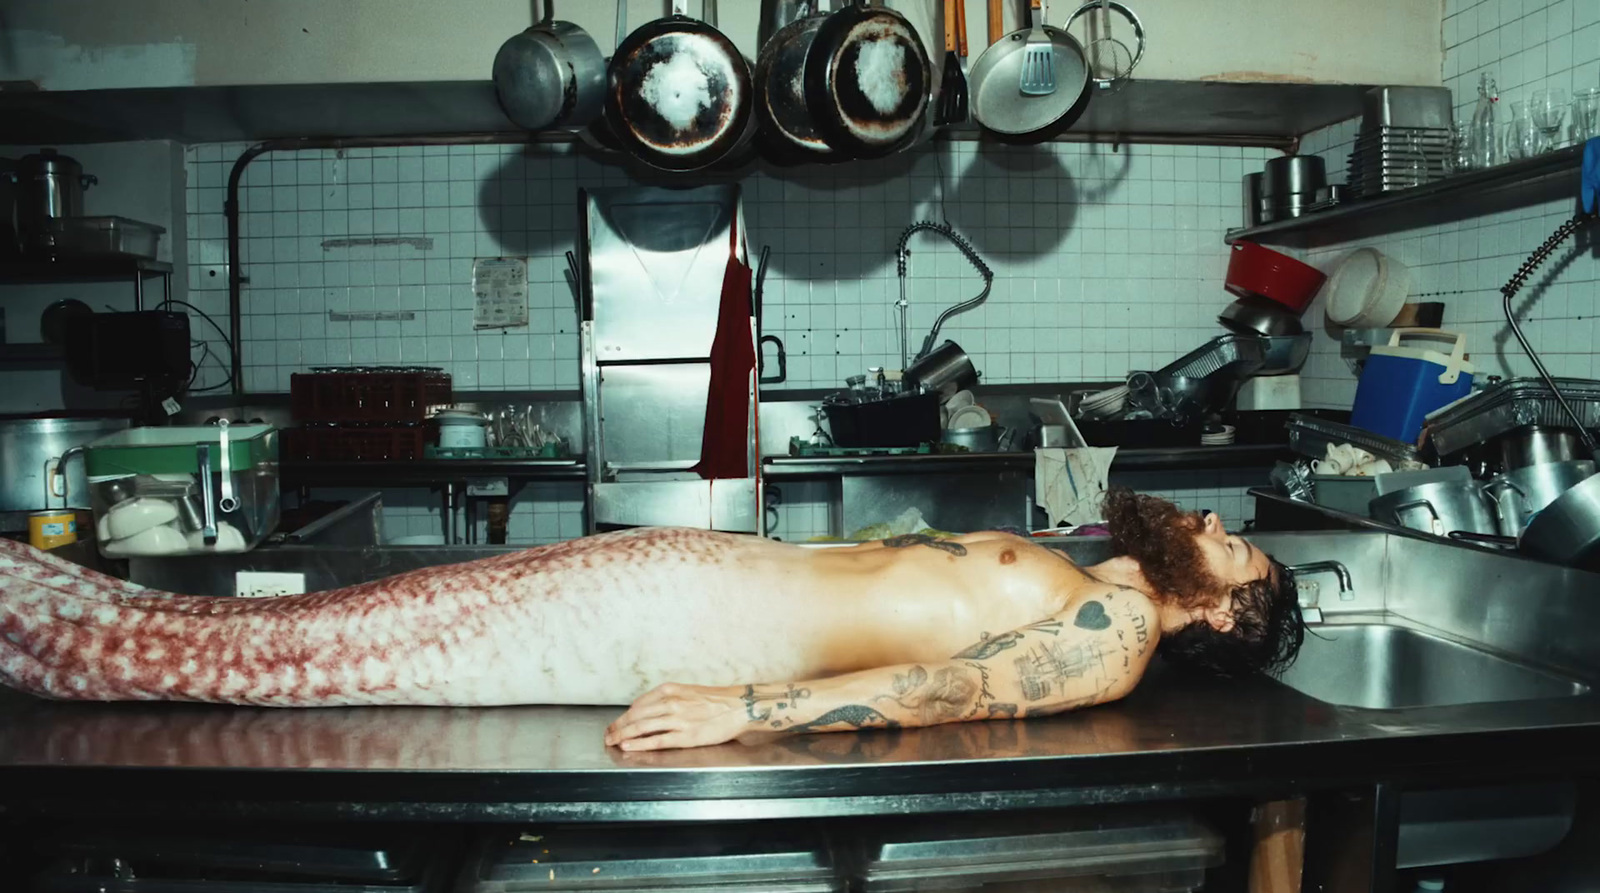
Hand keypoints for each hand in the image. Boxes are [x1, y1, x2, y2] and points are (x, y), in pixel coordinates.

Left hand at [604, 683, 749, 750]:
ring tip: (612, 741)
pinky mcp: (685, 736)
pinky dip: (639, 744)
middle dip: (618, 726)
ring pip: (642, 727)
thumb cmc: (714, 700)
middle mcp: (671, 702)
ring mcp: (678, 720)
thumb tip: (645, 708)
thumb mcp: (687, 691)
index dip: (624, 715)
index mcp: (670, 690)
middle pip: (635, 716)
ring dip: (623, 735)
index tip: (616, 722)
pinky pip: (657, 741)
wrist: (738, 707)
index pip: (638, 704)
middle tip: (607, 734)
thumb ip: (666, 698)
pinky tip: (628, 746)